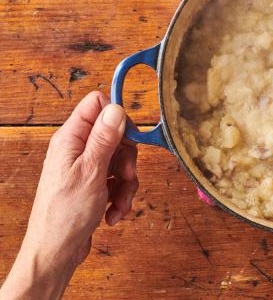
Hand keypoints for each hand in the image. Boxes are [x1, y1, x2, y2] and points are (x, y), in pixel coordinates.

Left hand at [1, 92, 137, 298]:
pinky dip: (121, 196)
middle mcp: (77, 150)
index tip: (129, 138)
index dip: (118, 117)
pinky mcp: (93, 185)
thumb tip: (116, 109)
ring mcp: (85, 168)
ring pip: (120, 160)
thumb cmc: (64, 215)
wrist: (56, 252)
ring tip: (119, 201)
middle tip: (125, 174)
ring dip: (127, 183)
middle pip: (116, 135)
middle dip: (128, 157)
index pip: (97, 105)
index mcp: (71, 139)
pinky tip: (113, 212)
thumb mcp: (91, 172)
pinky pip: (117, 180)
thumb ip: (104, 138)